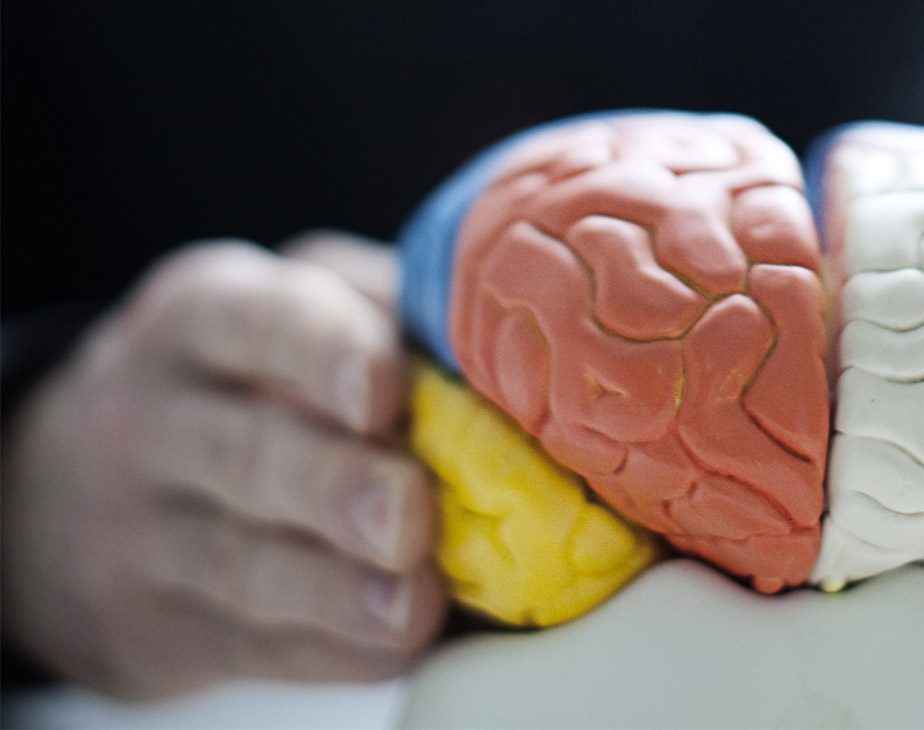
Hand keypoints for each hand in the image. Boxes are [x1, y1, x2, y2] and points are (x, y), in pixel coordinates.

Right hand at [1, 234, 445, 697]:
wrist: (64, 490)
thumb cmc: (233, 383)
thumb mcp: (278, 312)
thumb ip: (376, 313)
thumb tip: (506, 345)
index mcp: (202, 318)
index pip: (258, 324)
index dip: (325, 354)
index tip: (384, 389)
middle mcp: (155, 420)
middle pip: (249, 455)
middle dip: (337, 487)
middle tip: (411, 512)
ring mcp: (141, 532)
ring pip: (243, 564)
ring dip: (338, 592)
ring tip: (414, 603)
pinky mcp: (154, 628)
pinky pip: (248, 645)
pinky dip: (331, 650)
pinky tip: (393, 641)